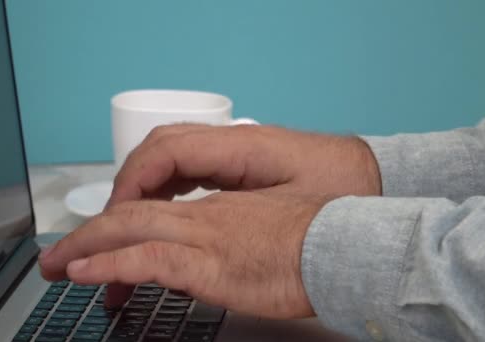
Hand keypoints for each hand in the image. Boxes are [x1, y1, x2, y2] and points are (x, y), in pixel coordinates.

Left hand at [38, 191, 330, 317]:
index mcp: (216, 210)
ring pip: (128, 231)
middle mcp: (202, 218)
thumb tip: (211, 262)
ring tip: (56, 266)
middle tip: (57, 255)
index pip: (152, 211)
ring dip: (85, 247)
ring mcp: (203, 238)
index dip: (118, 225)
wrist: (338, 246)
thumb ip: (231, 243)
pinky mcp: (208, 263)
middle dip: (87, 234)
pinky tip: (85, 272)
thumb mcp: (265, 234)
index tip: (97, 244)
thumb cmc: (313, 240)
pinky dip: (109, 263)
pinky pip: (146, 259)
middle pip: (129, 215)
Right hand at [108, 124, 380, 204]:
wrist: (374, 177)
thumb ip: (244, 216)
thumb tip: (196, 232)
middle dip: (128, 185)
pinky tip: (160, 210)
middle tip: (110, 225)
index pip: (168, 150)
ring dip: (143, 188)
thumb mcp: (297, 208)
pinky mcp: (241, 165)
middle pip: (160, 149)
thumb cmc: (344, 189)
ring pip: (171, 158)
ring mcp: (235, 152)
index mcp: (241, 148)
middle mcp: (232, 144)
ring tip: (125, 224)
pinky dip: (165, 187)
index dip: (133, 180)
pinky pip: (190, 169)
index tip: (116, 215)